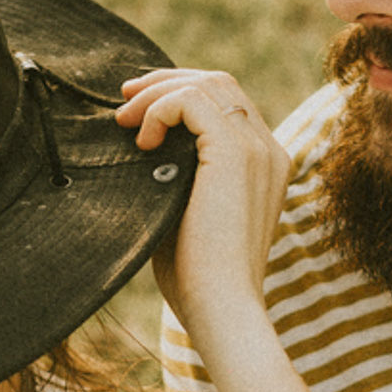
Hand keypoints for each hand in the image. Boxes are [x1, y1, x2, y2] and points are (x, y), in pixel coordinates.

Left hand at [114, 68, 287, 360]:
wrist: (221, 308)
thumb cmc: (198, 278)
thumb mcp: (186, 213)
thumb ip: (177, 174)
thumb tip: (139, 147)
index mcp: (264, 165)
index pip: (227, 104)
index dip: (180, 95)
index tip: (137, 111)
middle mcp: (268, 150)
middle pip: (219, 84)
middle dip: (166, 82)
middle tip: (123, 100)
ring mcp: (257, 148)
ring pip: (207, 84)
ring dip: (157, 94)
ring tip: (124, 122)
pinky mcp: (236, 152)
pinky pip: (192, 100)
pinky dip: (159, 110)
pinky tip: (141, 142)